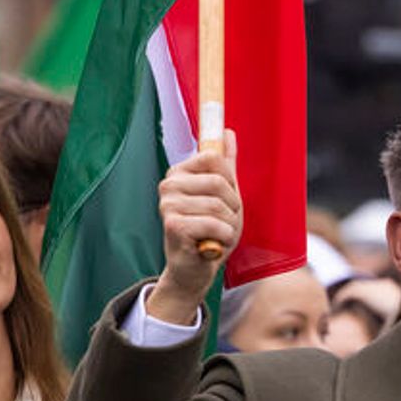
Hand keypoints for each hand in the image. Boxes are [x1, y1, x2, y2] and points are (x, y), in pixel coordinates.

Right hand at [149, 130, 241, 324]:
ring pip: (220, 206)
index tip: (224, 198)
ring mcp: (167, 205)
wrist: (194, 268)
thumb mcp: (223, 194)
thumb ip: (225, 165)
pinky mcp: (172, 226)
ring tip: (215, 234)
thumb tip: (228, 133)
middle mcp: (169, 185)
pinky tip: (211, 245)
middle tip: (221, 222)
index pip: (215, 158)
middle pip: (221, 182)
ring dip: (229, 226)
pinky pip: (215, 225)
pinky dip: (223, 237)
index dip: (230, 182)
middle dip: (232, 207)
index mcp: (180, 173)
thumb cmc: (209, 230)